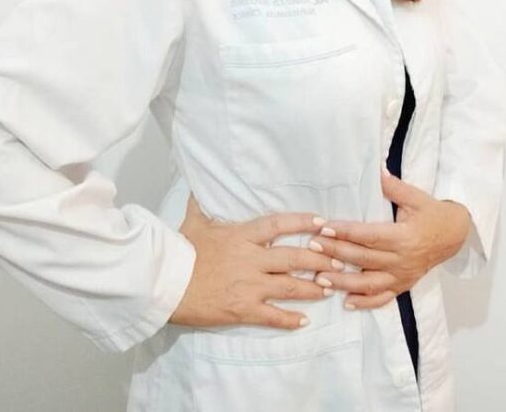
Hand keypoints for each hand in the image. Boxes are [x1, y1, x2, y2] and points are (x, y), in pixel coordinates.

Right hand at [170, 195, 341, 329]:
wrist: (166, 284)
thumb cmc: (179, 252)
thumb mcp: (192, 222)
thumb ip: (201, 204)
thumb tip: (199, 186)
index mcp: (242, 235)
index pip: (279, 224)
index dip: (303, 222)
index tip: (322, 222)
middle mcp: (251, 259)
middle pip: (294, 257)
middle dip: (320, 259)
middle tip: (339, 261)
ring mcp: (249, 285)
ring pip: (290, 286)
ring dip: (313, 288)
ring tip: (330, 288)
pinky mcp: (242, 309)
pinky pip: (272, 315)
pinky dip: (290, 319)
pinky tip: (304, 321)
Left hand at [309, 171, 471, 309]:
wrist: (454, 235)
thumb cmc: (432, 213)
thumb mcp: (416, 197)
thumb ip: (394, 187)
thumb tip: (376, 171)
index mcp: (404, 237)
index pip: (369, 235)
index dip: (345, 232)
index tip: (324, 227)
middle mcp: (402, 260)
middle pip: (363, 258)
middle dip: (335, 253)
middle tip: (312, 247)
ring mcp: (402, 276)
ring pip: (369, 284)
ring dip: (343, 283)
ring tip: (320, 279)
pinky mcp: (403, 286)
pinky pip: (383, 299)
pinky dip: (365, 303)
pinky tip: (346, 302)